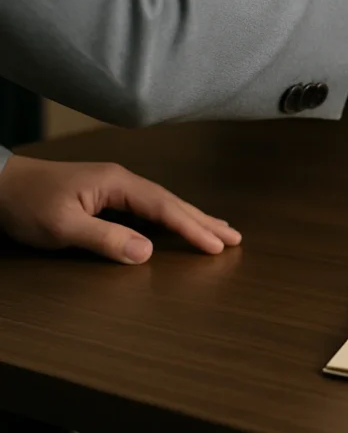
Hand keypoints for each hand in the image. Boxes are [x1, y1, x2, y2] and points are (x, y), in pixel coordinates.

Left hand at [0, 156, 241, 263]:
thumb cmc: (25, 203)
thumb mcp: (61, 227)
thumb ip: (105, 239)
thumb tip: (147, 252)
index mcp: (117, 183)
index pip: (164, 207)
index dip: (192, 227)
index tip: (217, 245)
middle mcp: (122, 180)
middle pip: (172, 201)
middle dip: (205, 220)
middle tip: (236, 238)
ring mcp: (115, 185)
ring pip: (163, 203)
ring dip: (193, 217)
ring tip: (219, 229)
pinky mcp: (106, 194)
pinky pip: (150, 206)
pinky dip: (172, 215)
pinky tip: (178, 222)